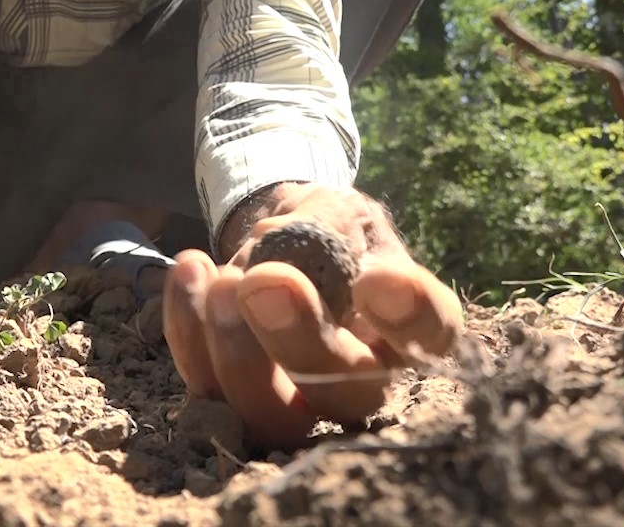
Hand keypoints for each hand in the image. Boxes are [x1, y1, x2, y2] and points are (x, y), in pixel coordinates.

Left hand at [162, 183, 462, 448]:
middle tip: (263, 282)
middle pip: (347, 394)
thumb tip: (280, 257)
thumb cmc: (325, 226)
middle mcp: (366, 380)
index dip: (407, 319)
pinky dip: (191, 334)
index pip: (432, 337)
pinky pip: (209, 393)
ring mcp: (301, 402)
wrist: (278, 241)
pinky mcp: (239, 400)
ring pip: (274, 416)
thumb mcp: (335, 208)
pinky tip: (191, 273)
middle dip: (300, 342)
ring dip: (237, 352)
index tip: (374, 280)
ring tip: (221, 280)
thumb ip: (322, 227)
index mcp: (413, 328)